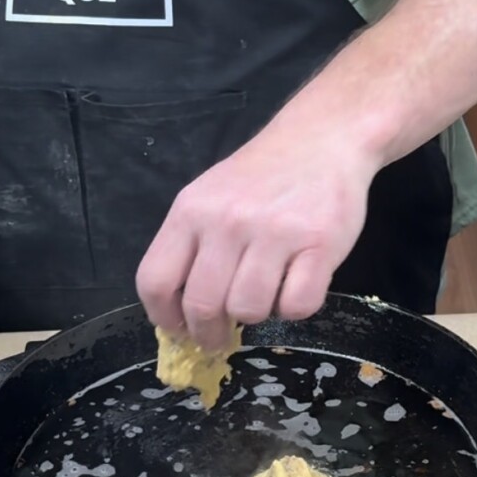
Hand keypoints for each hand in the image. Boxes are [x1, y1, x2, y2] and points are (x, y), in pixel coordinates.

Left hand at [137, 110, 377, 350]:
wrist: (321, 138)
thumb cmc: (261, 176)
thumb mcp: (209, 197)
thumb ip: (191, 246)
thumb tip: (180, 313)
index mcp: (191, 211)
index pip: (155, 281)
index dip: (165, 318)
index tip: (179, 331)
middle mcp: (228, 221)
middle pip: (202, 305)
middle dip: (209, 334)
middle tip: (221, 337)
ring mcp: (275, 233)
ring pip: (249, 310)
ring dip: (256, 316)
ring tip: (264, 294)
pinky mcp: (319, 244)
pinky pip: (297, 306)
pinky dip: (295, 308)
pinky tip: (296, 285)